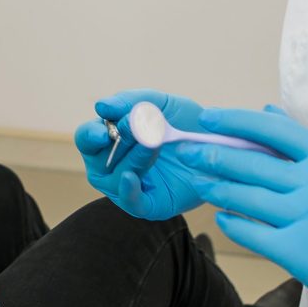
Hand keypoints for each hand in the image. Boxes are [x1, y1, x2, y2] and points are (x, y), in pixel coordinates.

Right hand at [74, 89, 211, 221]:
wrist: (220, 144)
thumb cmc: (184, 122)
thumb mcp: (159, 104)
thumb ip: (130, 101)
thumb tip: (101, 106)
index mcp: (111, 140)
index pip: (87, 138)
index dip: (90, 134)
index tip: (102, 130)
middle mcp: (115, 166)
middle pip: (98, 160)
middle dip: (118, 142)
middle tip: (138, 128)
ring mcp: (131, 187)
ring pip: (115, 179)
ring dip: (131, 159)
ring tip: (152, 143)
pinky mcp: (151, 205)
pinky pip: (132, 204)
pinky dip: (129, 192)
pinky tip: (132, 177)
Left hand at [173, 106, 307, 306]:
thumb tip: (268, 113)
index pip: (277, 130)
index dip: (236, 120)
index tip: (208, 117)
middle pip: (253, 162)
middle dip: (214, 155)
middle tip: (187, 151)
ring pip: (247, 197)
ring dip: (218, 188)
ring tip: (200, 182)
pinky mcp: (303, 255)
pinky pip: (253, 233)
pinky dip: (233, 223)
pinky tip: (223, 216)